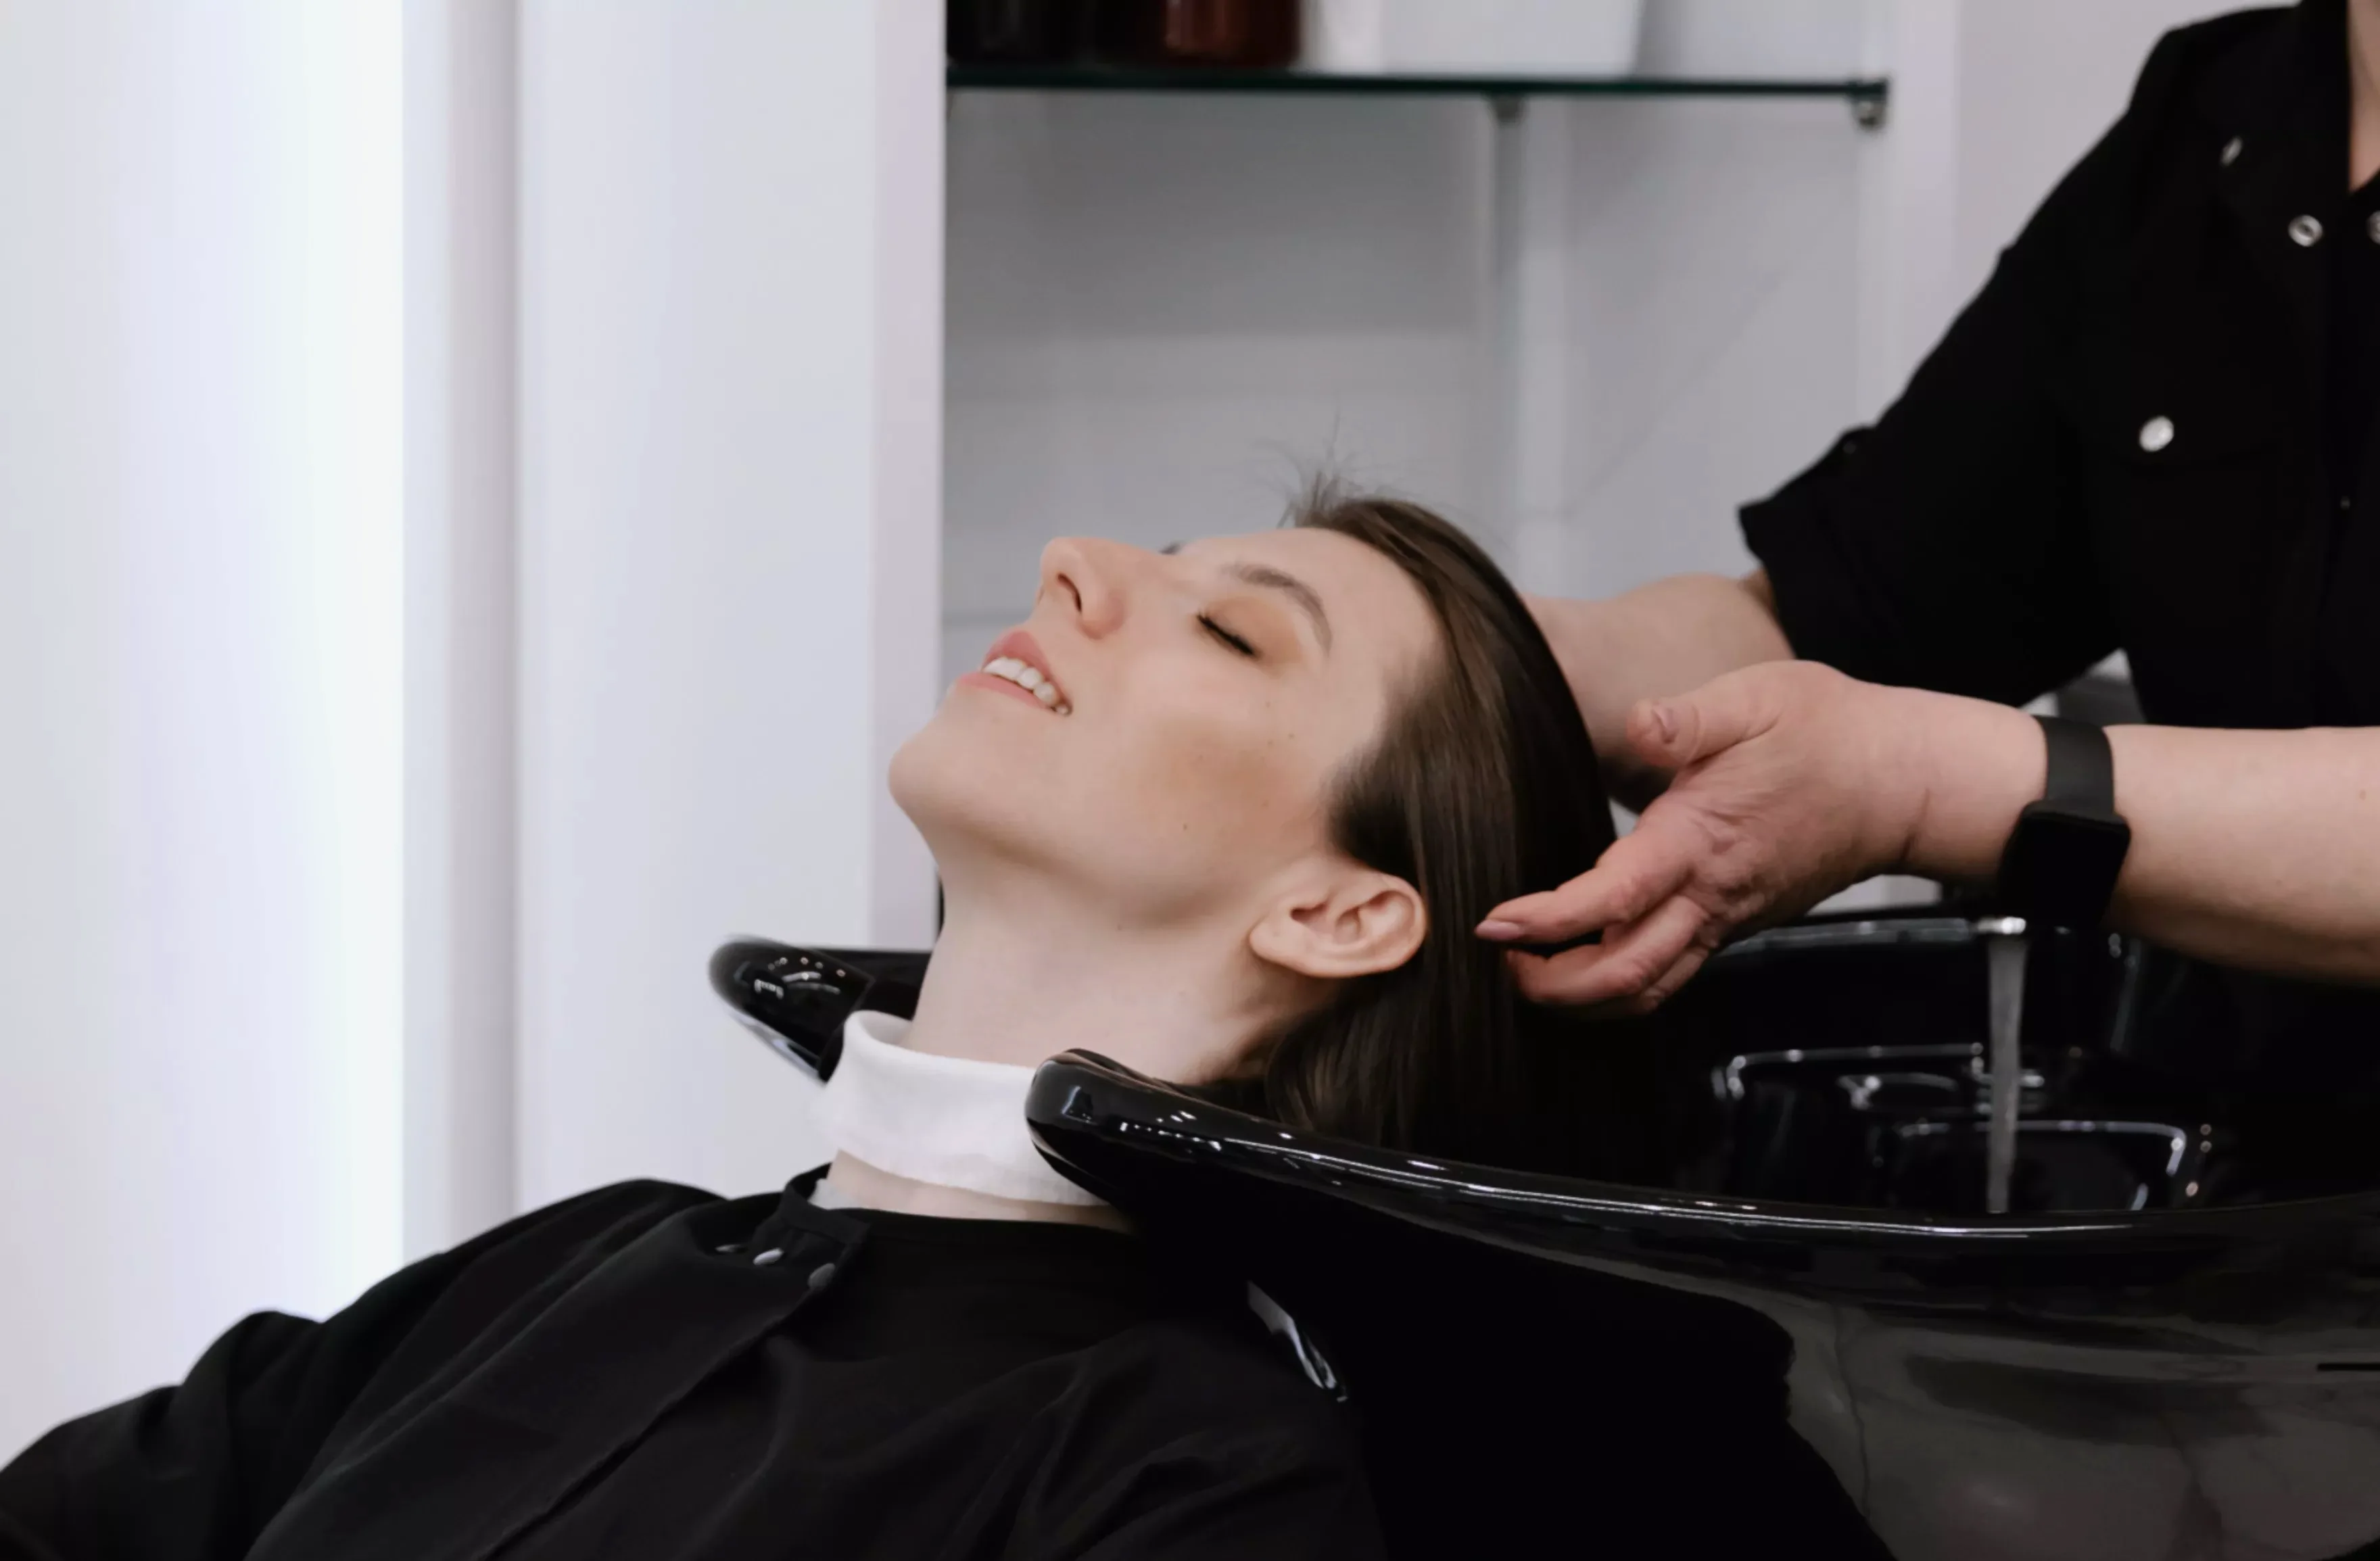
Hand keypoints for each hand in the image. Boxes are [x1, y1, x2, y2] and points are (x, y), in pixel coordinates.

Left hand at [1477, 661, 1933, 1012]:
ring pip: (1651, 989)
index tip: (1493, 926)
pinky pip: (1673, 971)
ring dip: (1586, 998)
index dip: (1547, 923)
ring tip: (1532, 974)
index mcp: (1701, 841)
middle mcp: (1712, 895)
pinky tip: (1586, 959)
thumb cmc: (1829, 732)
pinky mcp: (1738, 921)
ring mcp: (1728, 917)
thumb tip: (1639, 721)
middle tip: (1501, 966)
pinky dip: (1621, 983)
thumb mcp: (1755, 699)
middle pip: (1626, 976)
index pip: (1612, 901)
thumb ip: (1688, 718)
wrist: (1902, 780)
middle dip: (1555, 987)